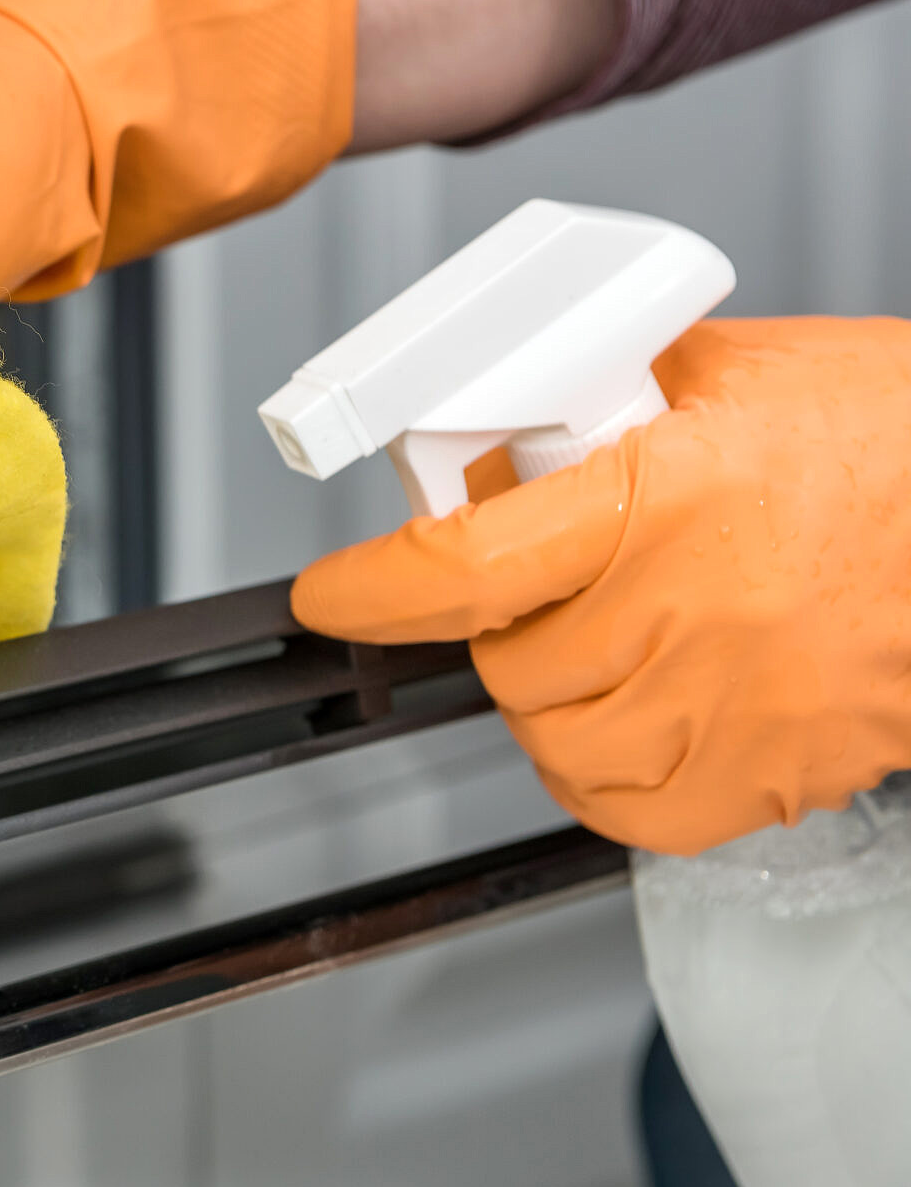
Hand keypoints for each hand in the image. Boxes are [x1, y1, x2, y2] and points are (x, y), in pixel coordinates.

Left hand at [293, 318, 910, 853]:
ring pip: (557, 741)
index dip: (375, 589)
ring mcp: (739, 703)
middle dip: (502, 626)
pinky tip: (627, 725)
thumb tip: (511, 413)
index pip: (467, 566)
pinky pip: (634, 812)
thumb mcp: (738, 373)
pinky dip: (604, 779)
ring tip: (597, 645)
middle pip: (510, 661)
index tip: (332, 597)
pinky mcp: (782, 771)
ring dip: (551, 700)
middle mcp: (693, 611)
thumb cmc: (904, 437)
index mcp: (665, 500)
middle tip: (546, 588)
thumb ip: (612, 392)